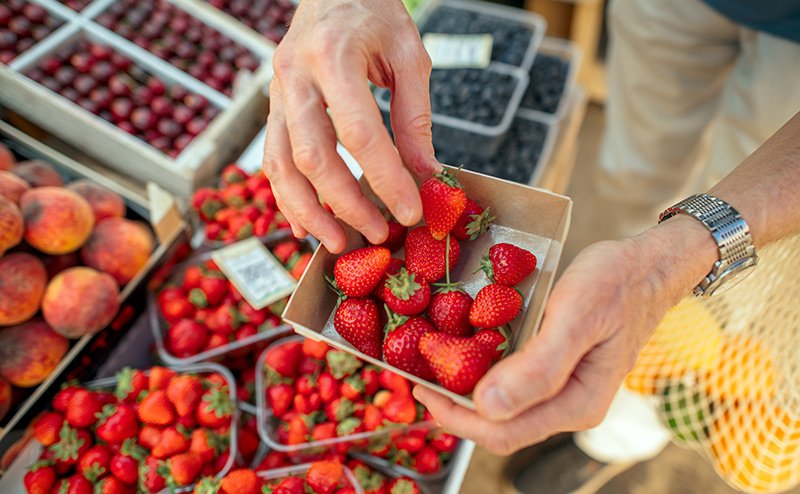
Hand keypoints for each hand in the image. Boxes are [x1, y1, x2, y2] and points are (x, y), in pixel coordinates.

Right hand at [263, 0, 438, 252]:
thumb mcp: (408, 53)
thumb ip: (414, 115)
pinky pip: (271, 160)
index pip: (359, 132)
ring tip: (339, 242)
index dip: (385, 178)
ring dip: (309, 211)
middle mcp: (296, 76)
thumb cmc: (372, 13)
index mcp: (333, 57)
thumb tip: (425, 173)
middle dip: (346, 203)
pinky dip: (287, 196)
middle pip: (313, 156)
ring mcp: (276, 92)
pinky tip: (306, 223)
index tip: (410, 211)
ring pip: (281, 165)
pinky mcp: (271, 106)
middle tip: (379, 233)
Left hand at [414, 218, 716, 454]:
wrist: (650, 263)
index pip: (502, 432)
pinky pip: (513, 382)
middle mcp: (569, 405)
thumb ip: (537, 367)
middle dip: (453, 406)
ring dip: (463, 389)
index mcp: (576, 403)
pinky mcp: (558, 370)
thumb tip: (487, 408)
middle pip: (499, 425)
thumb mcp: (576, 317)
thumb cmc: (617, 283)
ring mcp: (564, 390)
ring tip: (430, 363)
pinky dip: (480, 370)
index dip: (455, 417)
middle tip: (415, 375)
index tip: (420, 389)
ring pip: (503, 406)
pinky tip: (461, 348)